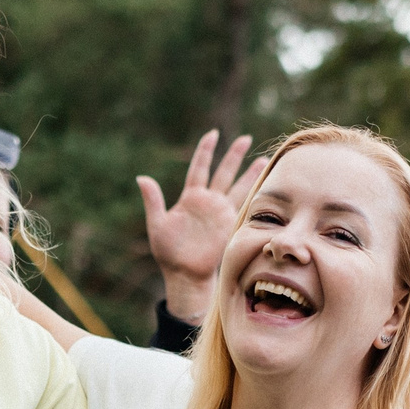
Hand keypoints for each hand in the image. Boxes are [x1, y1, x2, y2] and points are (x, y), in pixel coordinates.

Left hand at [141, 130, 266, 321]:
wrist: (184, 274)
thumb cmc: (168, 252)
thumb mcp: (157, 224)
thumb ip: (153, 200)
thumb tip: (141, 177)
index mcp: (191, 197)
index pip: (199, 168)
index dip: (206, 151)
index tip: (213, 134)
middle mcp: (209, 202)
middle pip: (224, 173)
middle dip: (235, 155)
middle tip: (246, 138)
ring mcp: (222, 214)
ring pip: (240, 188)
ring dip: (251, 174)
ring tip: (265, 160)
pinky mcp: (231, 226)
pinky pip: (246, 208)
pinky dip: (256, 198)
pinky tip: (268, 187)